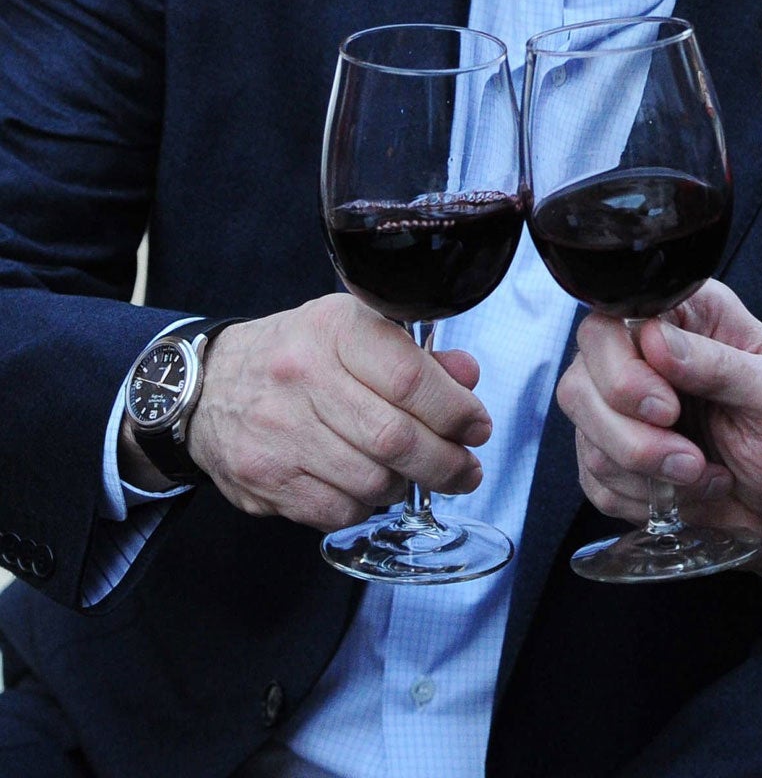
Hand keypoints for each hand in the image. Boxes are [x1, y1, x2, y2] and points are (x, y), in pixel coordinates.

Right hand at [167, 294, 492, 530]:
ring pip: (372, 480)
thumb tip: (466, 379)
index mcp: (334, 330)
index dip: (456, 411)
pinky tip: (369, 487)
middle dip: (446, 462)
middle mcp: (301, 378)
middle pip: (395, 438)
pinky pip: (338, 510)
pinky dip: (367, 505)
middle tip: (465, 469)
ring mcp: (278, 432)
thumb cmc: (296, 355)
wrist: (205, 386)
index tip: (476, 427)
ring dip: (407, 485)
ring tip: (415, 474)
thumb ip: (415, 357)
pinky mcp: (264, 479)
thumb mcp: (354, 332)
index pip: (411, 378)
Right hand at [557, 282, 761, 618]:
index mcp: (692, 317)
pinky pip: (593, 477)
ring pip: (586, 432)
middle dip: (629, 432)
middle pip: (583, 378)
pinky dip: (639, 496)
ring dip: (643, 470)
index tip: (665, 410)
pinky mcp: (617, 457)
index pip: (615, 318)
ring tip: (702, 476)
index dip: (623, 367)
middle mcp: (648, 354)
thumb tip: (656, 340)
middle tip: (688, 460)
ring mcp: (626, 408)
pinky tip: (685, 493)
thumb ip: (721, 366)